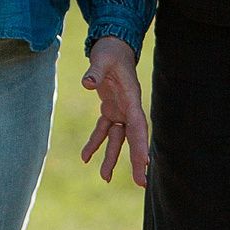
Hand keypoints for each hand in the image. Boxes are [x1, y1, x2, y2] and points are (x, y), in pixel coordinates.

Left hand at [79, 36, 148, 186]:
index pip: (138, 125)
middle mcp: (129, 107)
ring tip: (103, 178)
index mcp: (131, 97)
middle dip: (136, 160)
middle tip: (140, 182)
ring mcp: (121, 110)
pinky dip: (95, 143)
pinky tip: (85, 158)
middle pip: (134, 137)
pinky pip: (104, 130)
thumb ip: (95, 72)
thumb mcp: (102, 59)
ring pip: (118, 138)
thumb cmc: (110, 52)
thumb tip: (87, 84)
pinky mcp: (111, 109)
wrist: (112, 46)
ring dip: (112, 157)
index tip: (145, 163)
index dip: (141, 144)